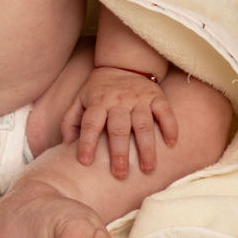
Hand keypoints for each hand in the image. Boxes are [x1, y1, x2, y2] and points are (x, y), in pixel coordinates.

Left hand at [60, 66, 177, 178]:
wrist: (124, 62)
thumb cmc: (99, 89)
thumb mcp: (81, 99)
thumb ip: (71, 121)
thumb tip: (66, 145)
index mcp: (97, 102)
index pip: (90, 123)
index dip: (86, 142)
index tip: (84, 162)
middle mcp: (118, 100)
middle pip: (118, 128)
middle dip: (119, 152)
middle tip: (120, 175)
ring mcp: (139, 98)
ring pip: (143, 124)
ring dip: (146, 147)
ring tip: (147, 169)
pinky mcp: (156, 96)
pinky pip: (164, 112)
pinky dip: (170, 127)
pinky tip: (171, 145)